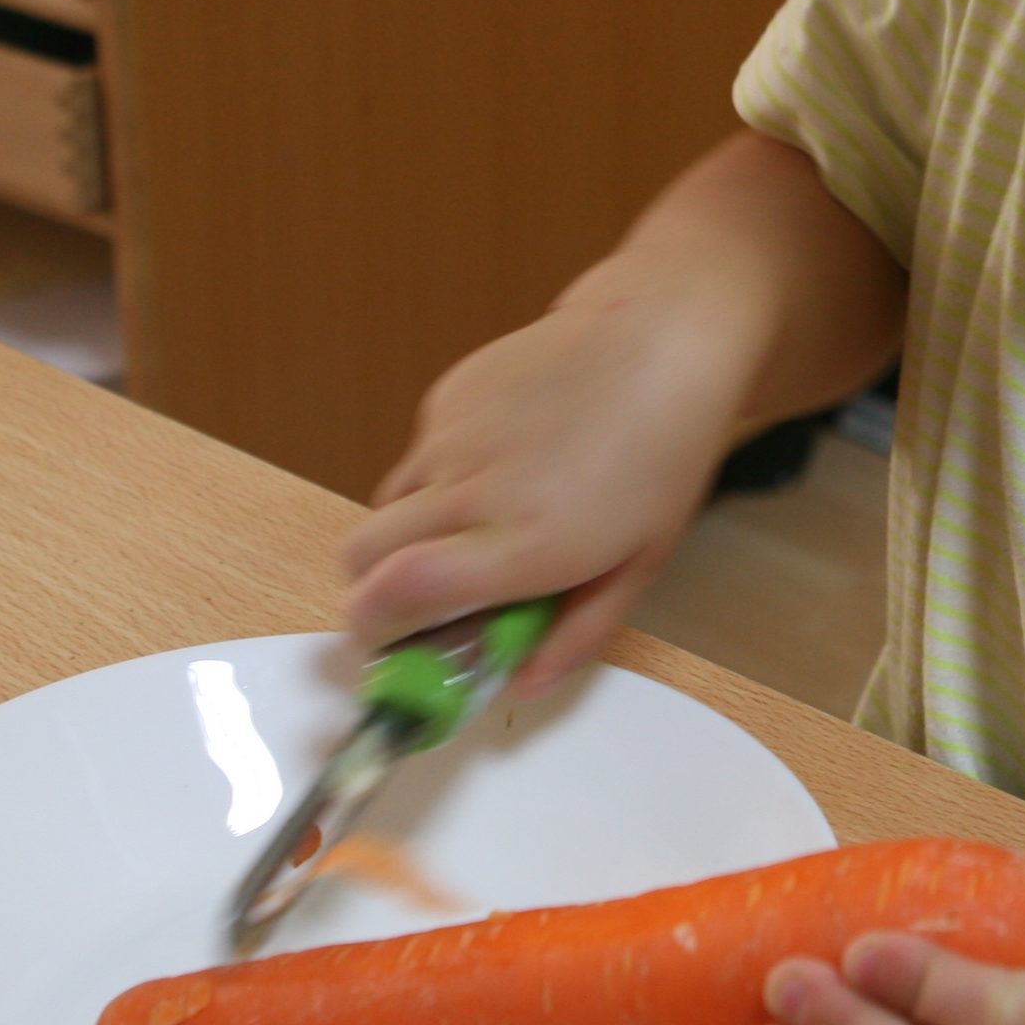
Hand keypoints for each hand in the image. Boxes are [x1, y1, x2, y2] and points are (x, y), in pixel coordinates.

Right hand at [336, 276, 751, 694]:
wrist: (661, 338)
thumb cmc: (663, 459)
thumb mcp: (640, 564)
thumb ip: (577, 634)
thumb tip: (519, 686)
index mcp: (526, 543)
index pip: (399, 593)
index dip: (374, 629)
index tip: (388, 646)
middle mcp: (475, 490)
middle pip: (361, 556)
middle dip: (371, 590)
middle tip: (417, 602)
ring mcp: (453, 438)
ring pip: (384, 507)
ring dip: (406, 536)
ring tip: (474, 530)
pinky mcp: (447, 396)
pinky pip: (418, 459)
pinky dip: (438, 480)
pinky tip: (503, 462)